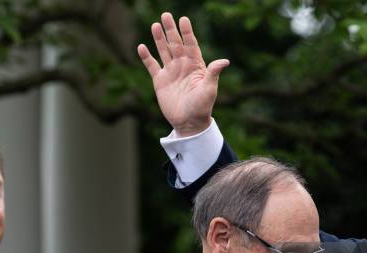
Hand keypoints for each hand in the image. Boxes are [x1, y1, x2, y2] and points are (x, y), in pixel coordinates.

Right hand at [138, 12, 228, 136]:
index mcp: (195, 65)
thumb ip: (213, 73)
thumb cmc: (202, 107)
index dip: (187, 32)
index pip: (191, 44)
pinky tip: (141, 47)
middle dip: (171, 30)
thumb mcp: (209, 89)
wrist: (189, 123)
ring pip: (164, 51)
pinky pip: (152, 66)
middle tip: (166, 15)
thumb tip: (224, 61)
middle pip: (176, 44)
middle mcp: (182, 65)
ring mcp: (171, 72)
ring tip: (155, 25)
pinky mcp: (160, 81)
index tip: (184, 19)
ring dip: (159, 39)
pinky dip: (146, 57)